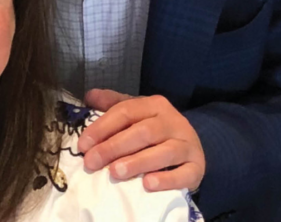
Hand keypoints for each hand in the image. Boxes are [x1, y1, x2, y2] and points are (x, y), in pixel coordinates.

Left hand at [78, 89, 204, 192]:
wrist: (189, 147)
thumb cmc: (154, 130)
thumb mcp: (135, 113)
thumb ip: (112, 104)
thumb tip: (89, 96)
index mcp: (154, 105)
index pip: (126, 112)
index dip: (102, 128)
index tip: (83, 145)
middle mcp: (173, 121)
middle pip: (143, 132)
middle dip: (114, 147)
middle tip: (92, 162)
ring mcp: (188, 144)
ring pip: (164, 152)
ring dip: (138, 163)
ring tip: (115, 172)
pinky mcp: (197, 167)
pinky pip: (185, 174)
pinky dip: (167, 180)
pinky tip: (148, 185)